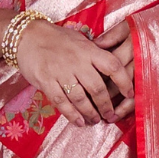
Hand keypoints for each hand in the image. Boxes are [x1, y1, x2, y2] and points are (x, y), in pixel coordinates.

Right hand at [15, 19, 132, 126]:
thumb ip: (94, 54)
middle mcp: (77, 61)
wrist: (28, 35)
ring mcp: (60, 71)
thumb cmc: (57, 38)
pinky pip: (61, 101)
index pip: (112, 66)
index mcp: (88, 50)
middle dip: (106, 105)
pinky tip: (79, 122)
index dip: (124, 81)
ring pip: (80, 98)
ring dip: (90, 112)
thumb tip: (112, 69)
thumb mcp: (80, 40)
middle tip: (110, 115)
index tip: (130, 94)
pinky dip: (71, 114)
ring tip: (95, 120)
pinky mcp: (46, 81)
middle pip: (97, 88)